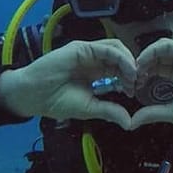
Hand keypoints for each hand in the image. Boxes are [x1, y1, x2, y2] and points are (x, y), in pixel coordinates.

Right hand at [0, 39, 136, 128]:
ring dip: (129, 61)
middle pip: (121, 58)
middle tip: (138, 83)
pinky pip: (106, 48)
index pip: (119, 70)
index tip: (135, 91)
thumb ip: (109, 111)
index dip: (130, 78)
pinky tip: (126, 69)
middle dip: (133, 69)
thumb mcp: (89, 108)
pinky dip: (120, 57)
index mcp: (96, 73)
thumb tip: (130, 123)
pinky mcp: (81, 48)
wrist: (33, 96)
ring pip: (116, 49)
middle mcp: (93, 60)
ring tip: (133, 77)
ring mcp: (88, 52)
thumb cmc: (56, 101)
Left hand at [129, 38, 172, 131]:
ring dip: (143, 58)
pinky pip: (166, 45)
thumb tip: (131, 122)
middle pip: (153, 60)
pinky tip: (142, 62)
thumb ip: (153, 113)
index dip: (140, 77)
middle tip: (127, 78)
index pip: (153, 71)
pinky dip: (152, 51)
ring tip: (134, 71)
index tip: (129, 88)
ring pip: (157, 50)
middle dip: (138, 67)